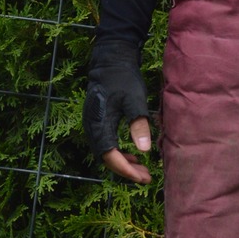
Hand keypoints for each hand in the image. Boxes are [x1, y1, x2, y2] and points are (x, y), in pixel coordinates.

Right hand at [83, 38, 152, 185]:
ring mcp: (92, 123)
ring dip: (122, 163)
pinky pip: (105, 144)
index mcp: (99, 123)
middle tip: (146, 177)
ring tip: (143, 169)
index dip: (126, 169)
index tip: (143, 177)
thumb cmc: (123, 78)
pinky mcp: (96, 121)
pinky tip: (134, 155)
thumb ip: (138, 124)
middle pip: (105, 158)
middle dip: (126, 170)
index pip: (109, 155)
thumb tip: (144, 151)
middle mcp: (92, 126)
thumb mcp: (135, 100)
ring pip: (105, 152)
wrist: (110, 59)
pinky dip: (119, 153)